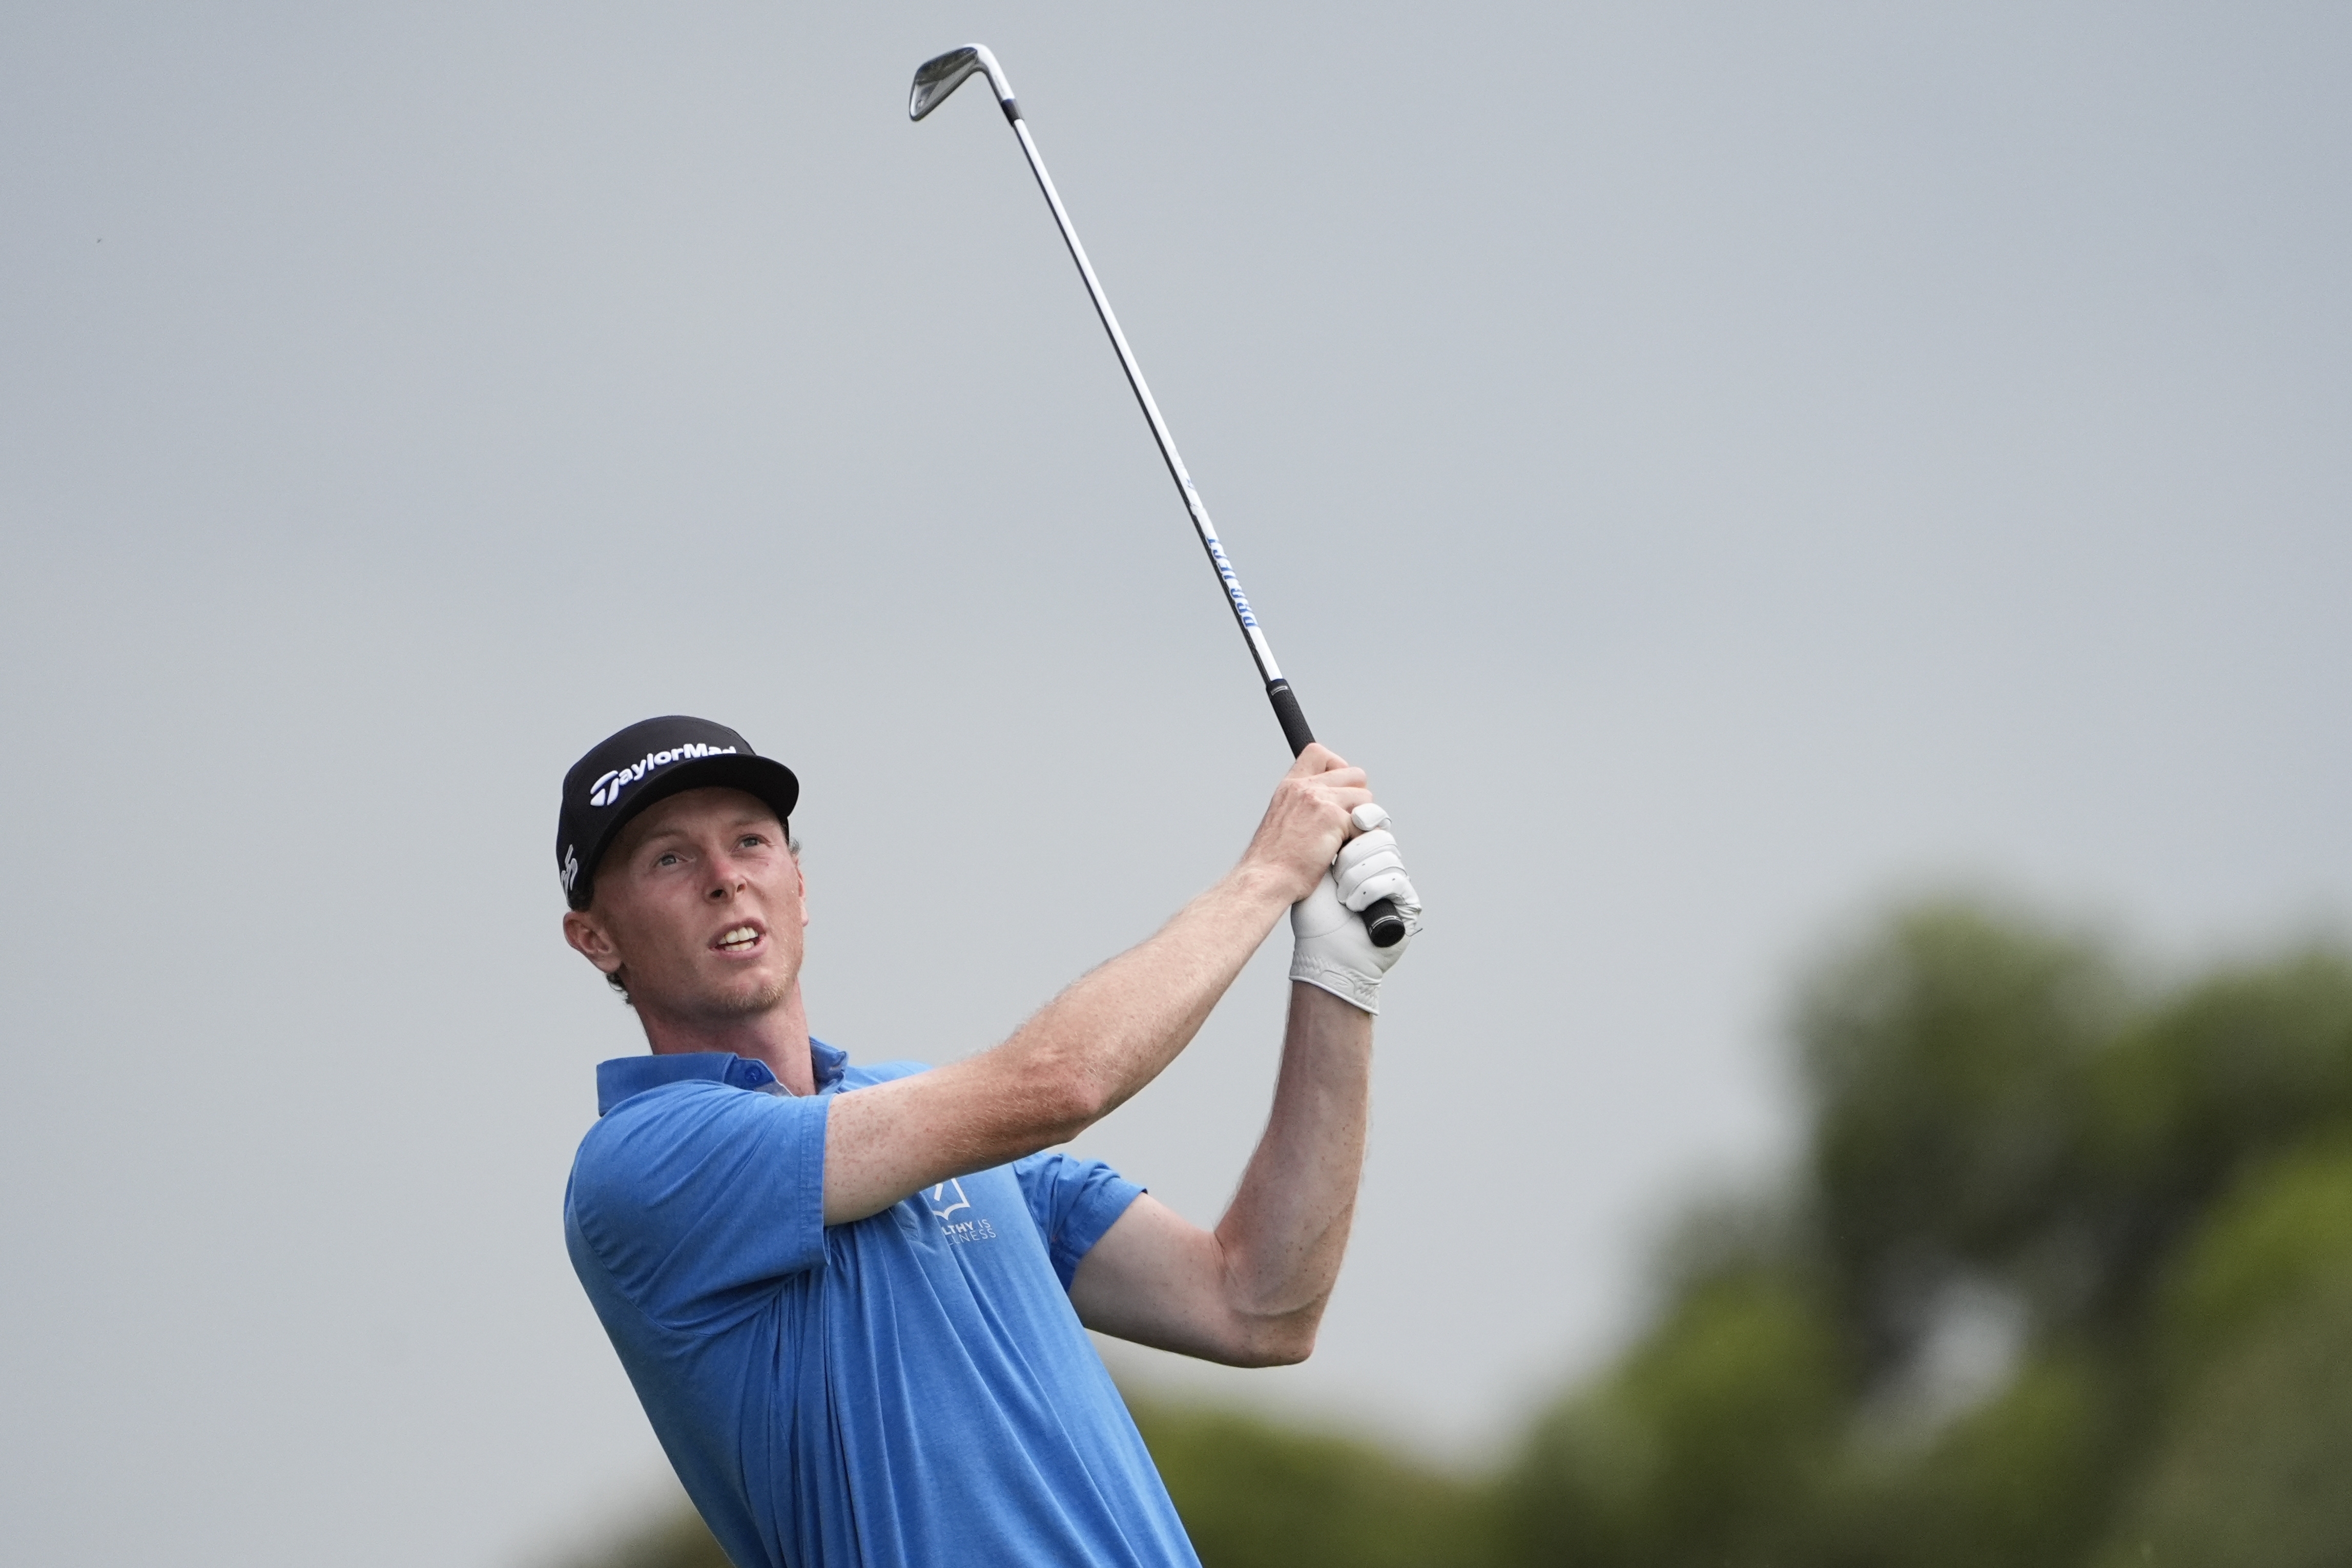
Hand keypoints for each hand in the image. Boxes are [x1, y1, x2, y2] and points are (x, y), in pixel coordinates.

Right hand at [1239, 745, 1373, 905]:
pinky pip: (1365, 824)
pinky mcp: (1333, 819)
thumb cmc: (1275, 861)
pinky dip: (1360, 840)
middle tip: (1346, 822)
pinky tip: (1342, 852)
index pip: (1319, 753)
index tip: (1338, 792)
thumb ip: (1304, 806)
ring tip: (1342, 840)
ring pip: (1366, 799)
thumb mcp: (1283, 820)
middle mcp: (1305, 787)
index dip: (1338, 768)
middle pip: (1355, 774)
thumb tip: (1336, 807)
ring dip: (1362, 821)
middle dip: (1358, 799)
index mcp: (1291, 786)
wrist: (1266, 879)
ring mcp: (1320, 801)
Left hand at [1290, 808, 1420, 1013]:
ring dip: (1357, 876)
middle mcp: (1382, 866)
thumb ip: (1332, 839)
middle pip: (1380, 836)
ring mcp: (1397, 884)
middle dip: (1353, 854)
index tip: (1353, 818)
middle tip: (1335, 873)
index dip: (1365, 817)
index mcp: (1362, 855)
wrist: (1324, 955)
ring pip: (1387, 855)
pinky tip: (1353, 905)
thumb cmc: (1316, 917)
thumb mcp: (1318, 870)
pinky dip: (1368, 891)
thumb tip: (1349, 809)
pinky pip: (1394, 879)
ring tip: (1342, 896)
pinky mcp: (1407, 902)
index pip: (1373, 823)